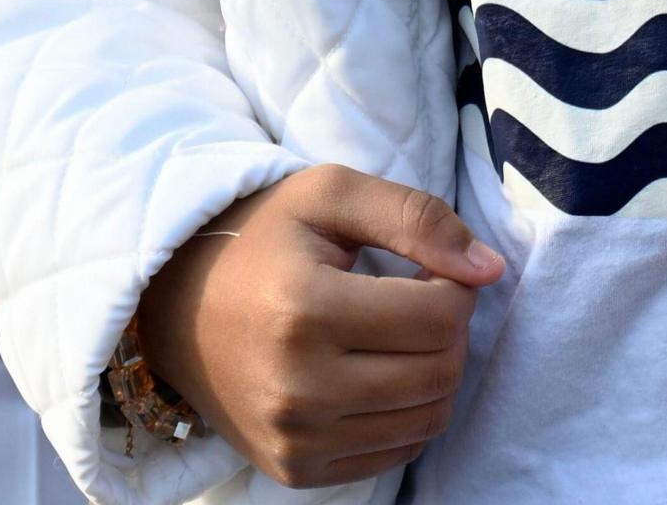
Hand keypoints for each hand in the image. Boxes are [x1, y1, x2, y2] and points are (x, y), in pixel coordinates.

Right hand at [133, 165, 504, 489]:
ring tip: (398, 338)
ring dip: (435, 374)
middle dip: (450, 332)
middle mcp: (298, 387)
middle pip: (441, 372)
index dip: (454, 286)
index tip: (426, 270)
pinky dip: (406, 415)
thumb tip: (490, 269)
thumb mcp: (331, 196)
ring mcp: (295, 438)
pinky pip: (396, 454)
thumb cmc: (262, 241)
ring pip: (428, 419)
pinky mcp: (295, 470)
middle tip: (418, 302)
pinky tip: (378, 376)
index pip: (441, 316)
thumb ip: (417, 218)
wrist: (175, 308)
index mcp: (305, 310)